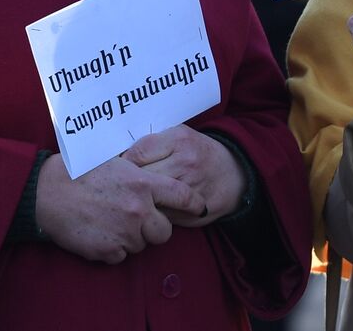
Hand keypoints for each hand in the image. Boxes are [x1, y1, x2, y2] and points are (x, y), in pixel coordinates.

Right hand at [34, 153, 205, 263]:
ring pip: (142, 245)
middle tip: (138, 220)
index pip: (183, 196)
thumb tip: (161, 168)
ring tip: (111, 221)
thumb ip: (141, 171)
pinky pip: (120, 255)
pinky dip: (113, 249)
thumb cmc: (81, 171)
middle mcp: (139, 209)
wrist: (49, 192)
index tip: (200, 207)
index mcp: (144, 183)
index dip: (195, 204)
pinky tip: (100, 232)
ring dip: (132, 238)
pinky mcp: (108, 250)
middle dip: (155, 228)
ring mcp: (124, 232)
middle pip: (165, 232)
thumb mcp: (118, 162)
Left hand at [122, 126, 246, 226]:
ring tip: (134, 200)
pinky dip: (154, 214)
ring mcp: (189, 188)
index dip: (123, 164)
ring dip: (139, 202)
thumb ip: (153, 143)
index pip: (137, 153)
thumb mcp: (179, 137)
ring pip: (150, 200)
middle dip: (128, 186)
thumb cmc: (198, 153)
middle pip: (142, 179)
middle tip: (122, 188)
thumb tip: (119, 157)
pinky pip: (162, 216)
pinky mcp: (192, 210)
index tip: (118, 170)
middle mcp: (185, 163)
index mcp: (178, 140)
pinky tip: (152, 209)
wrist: (233, 175)